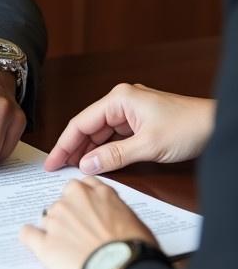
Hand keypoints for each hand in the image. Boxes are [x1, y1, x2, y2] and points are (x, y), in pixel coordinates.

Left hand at [19, 177, 157, 268]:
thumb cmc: (135, 251)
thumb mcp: (134, 221)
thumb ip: (115, 211)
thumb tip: (111, 219)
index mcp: (99, 192)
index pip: (83, 186)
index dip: (84, 201)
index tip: (86, 212)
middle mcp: (74, 199)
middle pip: (63, 201)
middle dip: (68, 216)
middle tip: (79, 236)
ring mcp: (56, 219)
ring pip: (46, 217)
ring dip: (53, 229)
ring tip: (67, 250)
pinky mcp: (44, 242)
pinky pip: (27, 233)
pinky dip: (31, 238)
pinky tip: (38, 245)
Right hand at [44, 83, 215, 174]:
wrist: (215, 125)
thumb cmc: (188, 127)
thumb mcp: (148, 146)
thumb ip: (114, 156)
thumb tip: (86, 165)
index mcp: (119, 99)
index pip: (81, 123)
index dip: (64, 144)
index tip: (52, 162)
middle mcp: (121, 102)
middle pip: (89, 127)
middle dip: (74, 148)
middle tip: (58, 170)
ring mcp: (131, 112)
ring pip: (101, 134)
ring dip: (90, 151)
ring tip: (74, 170)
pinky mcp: (140, 123)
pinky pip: (115, 137)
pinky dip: (105, 151)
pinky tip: (98, 163)